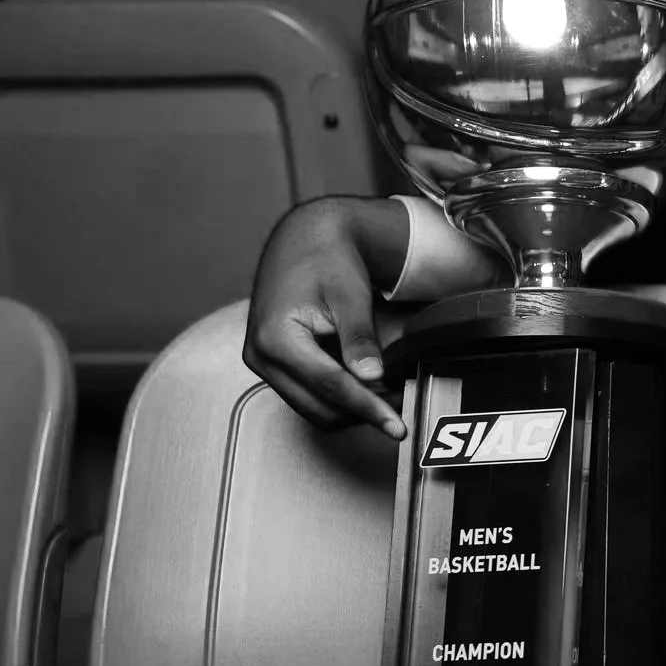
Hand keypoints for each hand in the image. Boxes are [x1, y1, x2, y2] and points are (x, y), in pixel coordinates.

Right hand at [243, 198, 408, 438]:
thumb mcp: (349, 294)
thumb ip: (358, 337)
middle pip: (318, 405)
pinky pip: (307, 395)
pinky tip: (367, 384)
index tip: (397, 427)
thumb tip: (371, 377)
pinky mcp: (272, 364)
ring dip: (350, 408)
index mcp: (276, 338)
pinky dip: (338, 397)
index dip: (368, 408)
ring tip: (390, 396)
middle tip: (404, 408)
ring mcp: (262, 362)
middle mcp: (260, 356)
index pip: (329, 386)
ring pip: (312, 407)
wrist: (304, 239)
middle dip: (362, 411)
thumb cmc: (327, 259)